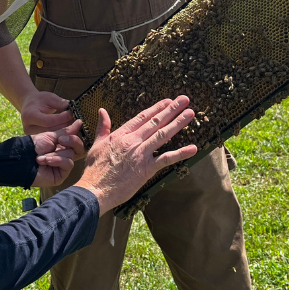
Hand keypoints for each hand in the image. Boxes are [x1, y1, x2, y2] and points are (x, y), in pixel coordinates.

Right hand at [21, 90, 73, 135]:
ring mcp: (31, 135)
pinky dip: (61, 134)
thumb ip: (60, 103)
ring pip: (52, 136)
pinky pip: (50, 138)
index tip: (72, 113)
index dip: (62, 118)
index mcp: (30, 115)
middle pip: (50, 131)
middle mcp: (28, 128)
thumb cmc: (39, 100)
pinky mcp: (36, 139)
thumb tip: (71, 107)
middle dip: (65, 126)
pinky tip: (69, 129)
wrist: (29, 105)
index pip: (49, 121)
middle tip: (77, 122)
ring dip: (65, 131)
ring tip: (75, 125)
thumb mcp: (49, 97)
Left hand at [31, 120, 86, 186]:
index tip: (63, 136)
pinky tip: (47, 161)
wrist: (24, 158)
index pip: (76, 141)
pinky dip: (58, 160)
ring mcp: (63, 166)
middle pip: (78, 148)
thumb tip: (81, 121)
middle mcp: (64, 155)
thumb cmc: (35, 146)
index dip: (73, 138)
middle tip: (59, 141)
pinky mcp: (61, 175)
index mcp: (63, 146)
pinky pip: (68, 164)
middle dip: (70, 142)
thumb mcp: (52, 136)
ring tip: (43, 156)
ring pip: (71, 155)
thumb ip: (67, 131)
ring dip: (56, 154)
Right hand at [75, 97, 197, 214]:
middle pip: (156, 122)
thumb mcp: (97, 143)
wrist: (95, 189)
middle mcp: (133, 141)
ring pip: (163, 135)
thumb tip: (102, 111)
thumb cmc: (95, 169)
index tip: (168, 101)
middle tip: (184, 100)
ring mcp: (141, 154)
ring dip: (178, 123)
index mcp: (121, 134)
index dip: (157, 108)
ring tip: (190, 114)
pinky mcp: (146, 169)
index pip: (143, 117)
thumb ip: (102, 127)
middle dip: (171, 110)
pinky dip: (180, 153)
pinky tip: (193, 148)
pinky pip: (166, 159)